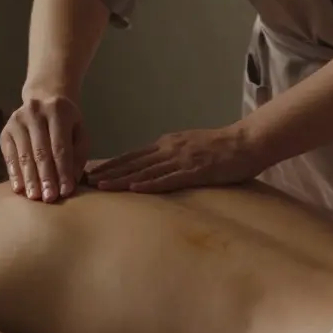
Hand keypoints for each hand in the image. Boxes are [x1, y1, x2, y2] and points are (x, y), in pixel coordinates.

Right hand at [0, 95, 88, 202]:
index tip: (66, 191)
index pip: (61, 146)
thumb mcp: (79, 131)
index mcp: (58, 111)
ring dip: (29, 178)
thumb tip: (71, 182)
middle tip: (49, 198)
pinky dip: (14, 173)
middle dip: (46, 177)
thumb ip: (78, 155)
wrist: (43, 98)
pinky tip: (19, 188)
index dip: (63, 170)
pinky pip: (10, 155)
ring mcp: (17, 120)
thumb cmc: (66, 122)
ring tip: (34, 197)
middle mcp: (35, 112)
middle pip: (41, 151)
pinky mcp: (5, 130)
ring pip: (24, 154)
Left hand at [85, 126, 263, 193]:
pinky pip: (169, 179)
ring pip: (145, 171)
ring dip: (121, 179)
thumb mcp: (190, 146)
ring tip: (101, 186)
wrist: (246, 142)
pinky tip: (134, 189)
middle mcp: (169, 149)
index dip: (112, 165)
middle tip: (86, 181)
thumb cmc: (221, 147)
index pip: (133, 156)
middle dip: (108, 172)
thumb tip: (154, 166)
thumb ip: (172, 154)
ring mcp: (181, 159)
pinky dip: (150, 184)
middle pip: (133, 163)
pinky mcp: (195, 171)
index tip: (92, 173)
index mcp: (167, 144)